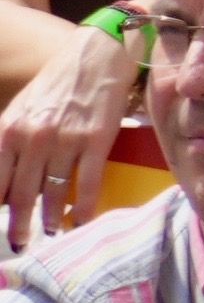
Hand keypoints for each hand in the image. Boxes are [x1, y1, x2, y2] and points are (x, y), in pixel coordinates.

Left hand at [0, 23, 139, 248]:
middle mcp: (33, 138)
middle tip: (20, 244)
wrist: (96, 58)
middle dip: (19, 224)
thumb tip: (8, 180)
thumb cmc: (58, 85)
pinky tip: (81, 220)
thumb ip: (12, 142)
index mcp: (9, 130)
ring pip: (54, 192)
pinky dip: (84, 207)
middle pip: (21, 193)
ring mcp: (65, 141)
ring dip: (51, 218)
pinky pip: (88, 183)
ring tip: (51, 232)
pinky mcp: (96, 141)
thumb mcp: (23, 110)